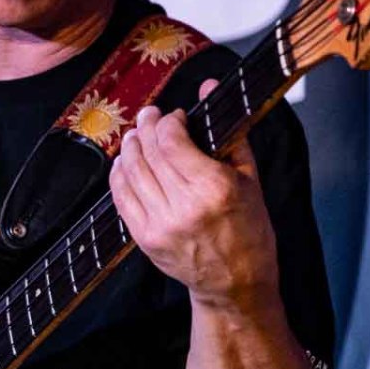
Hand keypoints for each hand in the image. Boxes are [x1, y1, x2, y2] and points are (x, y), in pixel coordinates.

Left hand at [109, 80, 280, 310]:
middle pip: (149, 152)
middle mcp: (184, 205)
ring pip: (131, 172)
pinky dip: (119, 175)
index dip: (168, 121)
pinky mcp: (144, 238)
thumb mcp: (251, 179)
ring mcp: (160, 224)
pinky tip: (125, 162)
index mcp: (215, 188)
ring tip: (137, 135)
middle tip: (149, 116)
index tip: (174, 115)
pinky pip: (121, 197)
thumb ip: (229, 131)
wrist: (235, 282)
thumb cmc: (249, 230)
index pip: (173, 141)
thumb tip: (210, 86)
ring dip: (130, 147)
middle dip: (147, 127)